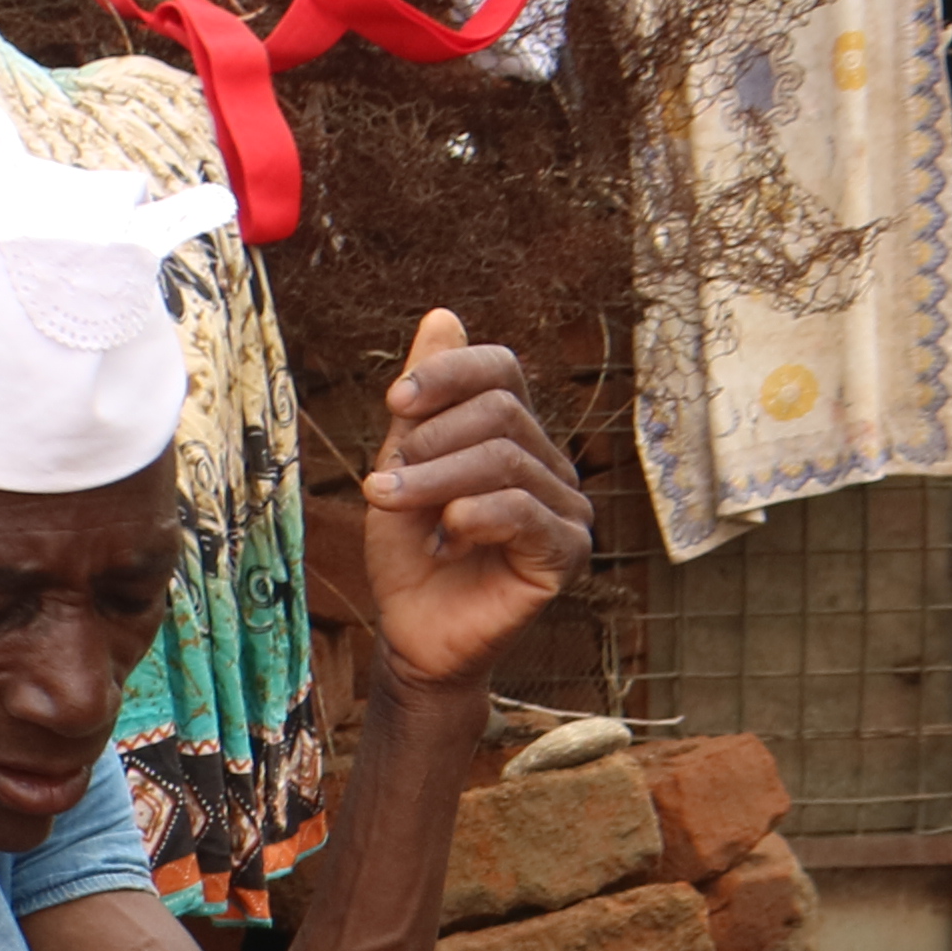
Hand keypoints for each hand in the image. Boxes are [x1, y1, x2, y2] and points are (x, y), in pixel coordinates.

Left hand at [359, 307, 587, 694]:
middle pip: (500, 413)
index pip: (501, 370)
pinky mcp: (567, 553)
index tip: (394, 402)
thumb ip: (424, 399)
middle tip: (384, 480)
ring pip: (505, 459)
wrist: (415, 634)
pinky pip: (522, 510)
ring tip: (392, 504)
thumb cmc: (409, 553)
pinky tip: (443, 539)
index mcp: (516, 434)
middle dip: (430, 440)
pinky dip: (471, 517)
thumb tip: (443, 315)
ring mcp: (566, 509)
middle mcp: (550, 465)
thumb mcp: (404, 463)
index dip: (448, 374)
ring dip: (435, 480)